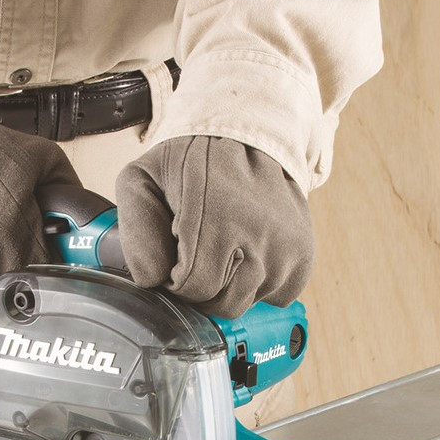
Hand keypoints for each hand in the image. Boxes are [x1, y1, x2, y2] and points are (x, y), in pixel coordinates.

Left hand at [115, 136, 313, 318]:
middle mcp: (260, 234)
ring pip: (246, 303)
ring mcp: (287, 247)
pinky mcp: (303, 255)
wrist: (245, 136)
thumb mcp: (142, 179)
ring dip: (227, 287)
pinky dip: (259, 285)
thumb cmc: (187, 162)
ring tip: (221, 250)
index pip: (192, 287)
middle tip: (196, 253)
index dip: (175, 279)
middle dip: (200, 287)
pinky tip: (247, 255)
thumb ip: (135, 231)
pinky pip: (276, 297)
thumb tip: (152, 280)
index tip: (175, 254)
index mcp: (217, 215)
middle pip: (221, 303)